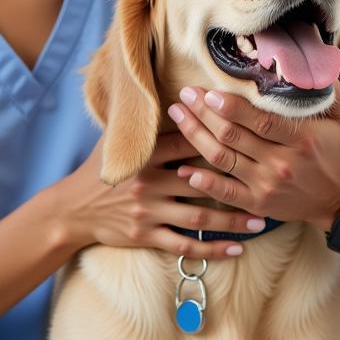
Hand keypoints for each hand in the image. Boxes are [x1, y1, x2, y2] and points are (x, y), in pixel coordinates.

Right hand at [58, 131, 266, 259]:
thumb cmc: (101, 168)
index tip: (249, 138)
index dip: (218, 138)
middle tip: (266, 183)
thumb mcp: (116, 139)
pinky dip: (212, 249)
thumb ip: (144, 122)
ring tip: (259, 221)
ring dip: (232, 220)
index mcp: (146, 154)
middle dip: (236, 183)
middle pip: (201, 181)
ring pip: (199, 217)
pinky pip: (185, 245)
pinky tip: (236, 248)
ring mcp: (148, 211)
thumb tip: (171, 91)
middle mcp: (149, 182)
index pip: (188, 142)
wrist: (72, 208)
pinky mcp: (146, 236)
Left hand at [168, 83, 339, 231]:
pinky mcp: (258, 204)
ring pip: (222, 160)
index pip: (261, 122)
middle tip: (185, 94)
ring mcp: (268, 186)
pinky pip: (225, 194)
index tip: (208, 92)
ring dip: (195, 137)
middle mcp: (282, 164)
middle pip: (234, 137)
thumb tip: (303, 59)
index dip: (231, 108)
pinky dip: (204, 182)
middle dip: (204, 113)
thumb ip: (324, 87)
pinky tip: (184, 169)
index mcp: (302, 139)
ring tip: (178, 115)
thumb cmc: (335, 146)